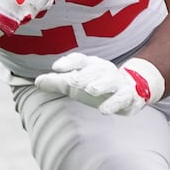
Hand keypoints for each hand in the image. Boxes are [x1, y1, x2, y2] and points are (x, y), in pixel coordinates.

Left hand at [34, 54, 164, 115]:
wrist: (131, 89)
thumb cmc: (98, 84)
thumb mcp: (77, 83)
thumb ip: (58, 82)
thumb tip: (37, 81)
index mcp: (92, 65)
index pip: (80, 60)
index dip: (69, 62)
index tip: (56, 68)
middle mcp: (106, 70)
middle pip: (96, 69)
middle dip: (85, 75)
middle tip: (73, 81)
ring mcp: (118, 82)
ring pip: (111, 81)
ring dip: (101, 84)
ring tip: (91, 89)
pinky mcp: (128, 95)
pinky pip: (123, 97)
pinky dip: (114, 103)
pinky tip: (104, 110)